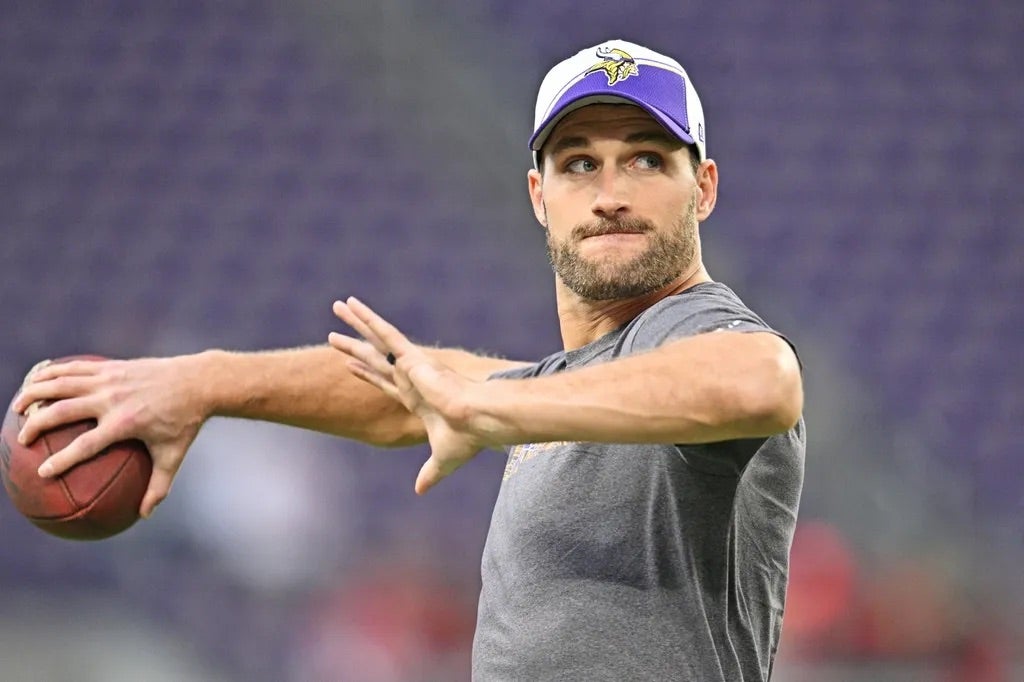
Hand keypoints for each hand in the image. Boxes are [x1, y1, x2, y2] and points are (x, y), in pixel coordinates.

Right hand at [13, 356, 208, 517]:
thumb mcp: (173, 455)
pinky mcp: (112, 366)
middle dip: (37, 424)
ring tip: (18, 407)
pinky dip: (52, 371)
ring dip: (36, 392)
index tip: (43, 473)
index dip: (63, 460)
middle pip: (63, 410)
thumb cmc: (185, 422)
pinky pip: (75, 367)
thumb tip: (145, 515)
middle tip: (22, 439)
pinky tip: (37, 378)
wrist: (198, 381)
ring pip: (62, 382)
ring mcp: (111, 379)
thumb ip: (158, 486)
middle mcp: (113, 399)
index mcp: (126, 423)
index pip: (86, 444)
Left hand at [329, 297, 492, 494]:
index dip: (368, 375)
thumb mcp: (443, 459)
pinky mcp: (412, 357)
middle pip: (375, 359)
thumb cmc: (468, 437)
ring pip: (375, 340)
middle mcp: (411, 377)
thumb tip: (421, 491)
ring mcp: (410, 365)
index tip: (351, 365)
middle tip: (333, 336)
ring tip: (336, 305)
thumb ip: (430, 473)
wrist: (480, 419)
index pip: (386, 384)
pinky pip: (384, 333)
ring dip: (355, 324)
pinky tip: (351, 305)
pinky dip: (367, 319)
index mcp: (417, 398)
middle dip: (354, 347)